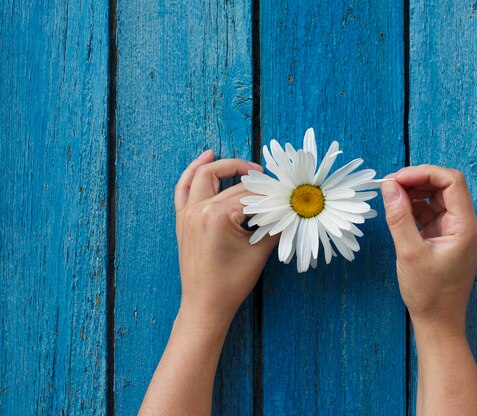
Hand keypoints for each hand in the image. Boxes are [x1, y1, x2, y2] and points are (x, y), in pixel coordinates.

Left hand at [174, 150, 277, 327]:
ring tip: (243, 163)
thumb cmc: (232, 282)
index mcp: (217, 216)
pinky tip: (204, 158)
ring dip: (222, 165)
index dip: (271, 193)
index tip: (286, 192)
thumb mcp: (259, 252)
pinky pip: (183, 187)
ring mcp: (187, 213)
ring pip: (203, 175)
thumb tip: (290, 209)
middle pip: (232, 185)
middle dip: (254, 181)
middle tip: (271, 181)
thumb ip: (274, 225)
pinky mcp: (182, 220)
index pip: (250, 195)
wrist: (206, 304)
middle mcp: (199, 209)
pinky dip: (192, 171)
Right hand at [381, 165, 476, 335]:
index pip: (451, 182)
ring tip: (390, 198)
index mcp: (465, 227)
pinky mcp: (446, 238)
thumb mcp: (409, 253)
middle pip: (445, 186)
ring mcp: (457, 231)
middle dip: (417, 181)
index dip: (423, 173)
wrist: (439, 323)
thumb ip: (399, 217)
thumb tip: (389, 186)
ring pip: (437, 198)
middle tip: (389, 186)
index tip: (397, 179)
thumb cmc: (429, 293)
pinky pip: (432, 213)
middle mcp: (466, 225)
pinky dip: (415, 208)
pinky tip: (398, 212)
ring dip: (414, 193)